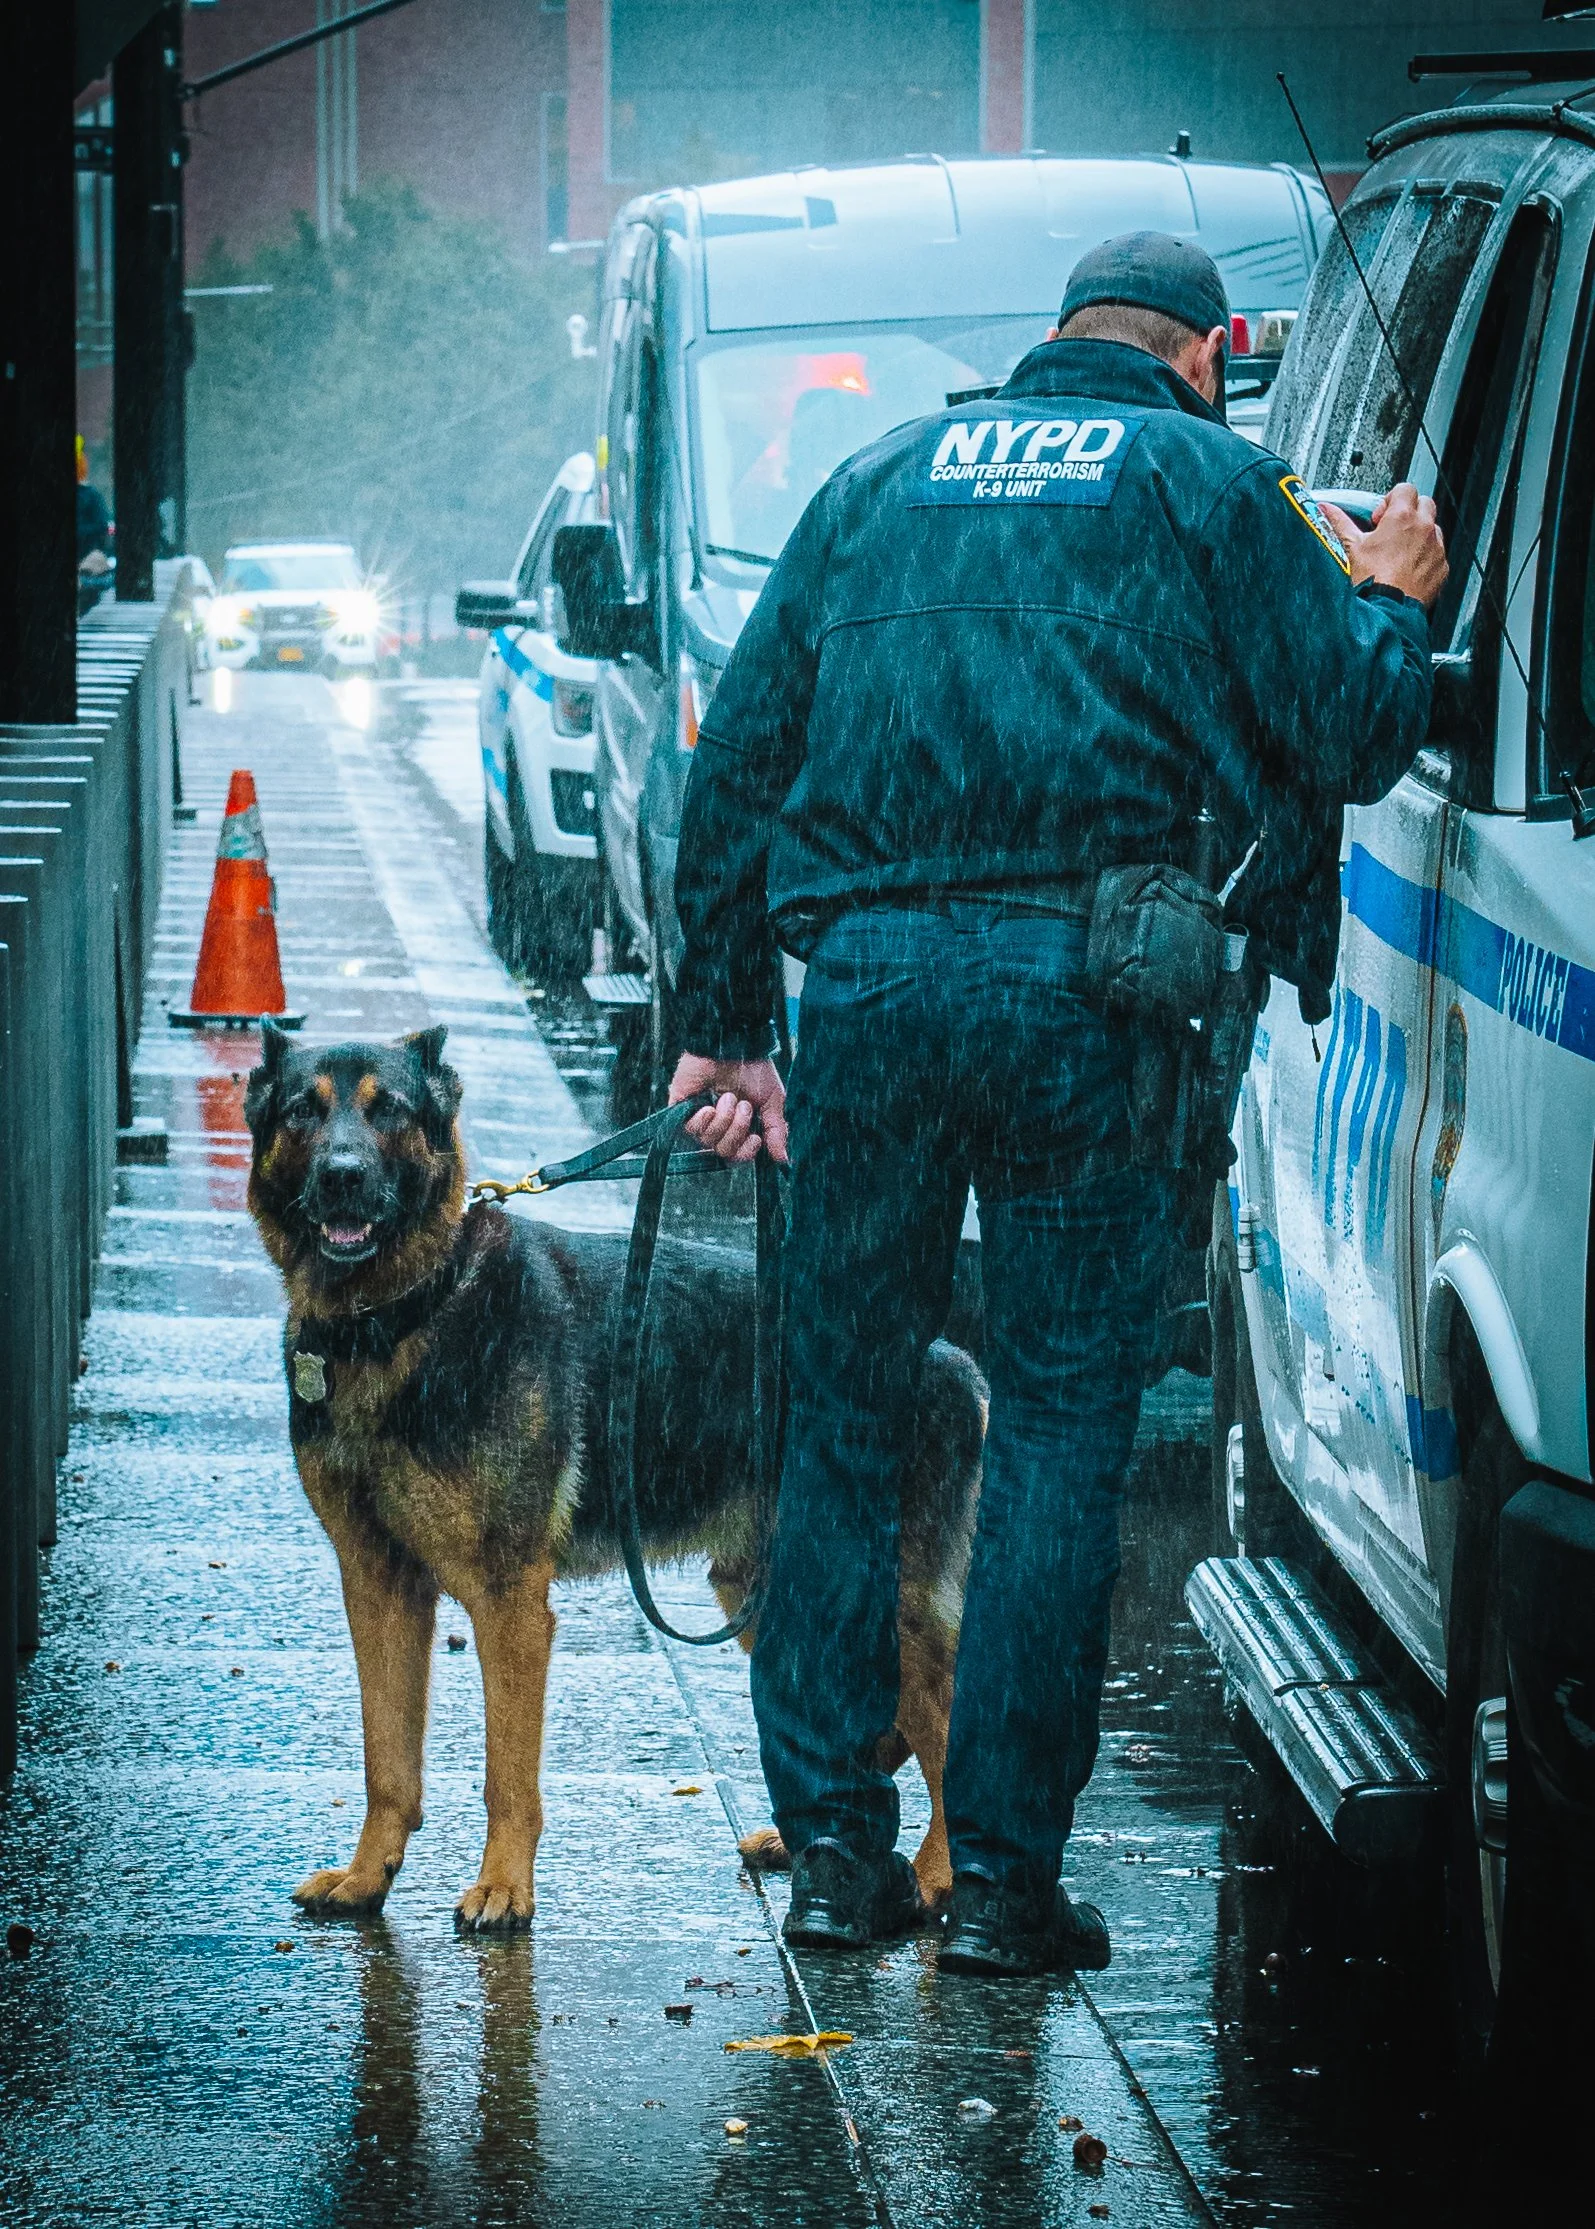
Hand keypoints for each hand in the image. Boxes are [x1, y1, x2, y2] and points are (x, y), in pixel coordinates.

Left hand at [669, 1053, 788, 1166]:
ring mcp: (699, 1118)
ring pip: (708, 1142)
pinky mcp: (681, 1110)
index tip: (755, 1138)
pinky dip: (702, 1120)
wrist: (732, 1045)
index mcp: (740, 1125)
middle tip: (743, 1105)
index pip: (739, 1155)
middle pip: (724, 1152)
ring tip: (726, 1097)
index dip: (746, 1153)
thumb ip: (776, 1130)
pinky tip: (708, 1106)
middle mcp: (719, 1125)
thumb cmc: (752, 1066)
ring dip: (723, 1120)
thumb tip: (782, 1158)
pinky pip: (690, 1131)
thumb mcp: (772, 1100)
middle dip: (737, 1130)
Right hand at [1319, 482, 1447, 610]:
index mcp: (1402, 517)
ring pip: (1433, 529)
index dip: (1389, 501)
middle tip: (1391, 532)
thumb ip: (1338, 523)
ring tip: (1399, 553)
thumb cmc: (1370, 582)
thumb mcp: (1350, 548)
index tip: (1379, 519)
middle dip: (1408, 513)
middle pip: (1423, 503)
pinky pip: (1437, 554)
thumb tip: (1325, 509)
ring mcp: (1436, 548)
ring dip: (1419, 535)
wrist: (1387, 612)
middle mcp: (1424, 529)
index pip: (1404, 489)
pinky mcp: (1441, 568)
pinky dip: (1425, 558)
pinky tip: (1407, 571)